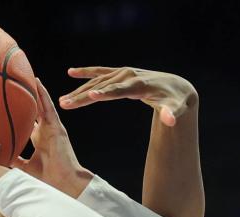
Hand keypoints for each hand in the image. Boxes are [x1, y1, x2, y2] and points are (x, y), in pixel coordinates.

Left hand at [14, 79, 92, 197]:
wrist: (64, 184)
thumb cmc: (47, 180)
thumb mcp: (24, 169)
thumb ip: (13, 161)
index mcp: (39, 141)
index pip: (27, 123)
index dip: (19, 114)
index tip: (8, 105)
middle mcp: (45, 132)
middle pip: (34, 110)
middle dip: (26, 98)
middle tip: (15, 83)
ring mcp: (52, 128)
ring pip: (41, 105)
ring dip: (34, 90)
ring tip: (25, 74)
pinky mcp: (57, 127)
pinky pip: (49, 107)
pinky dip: (43, 94)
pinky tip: (37, 82)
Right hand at [58, 66, 196, 126]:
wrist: (176, 86)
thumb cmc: (175, 101)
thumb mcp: (176, 108)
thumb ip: (172, 114)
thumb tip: (171, 120)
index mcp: (139, 85)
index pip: (120, 90)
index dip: (106, 93)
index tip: (91, 96)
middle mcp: (129, 76)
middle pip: (103, 86)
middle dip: (84, 95)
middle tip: (65, 104)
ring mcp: (124, 73)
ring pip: (98, 81)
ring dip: (80, 90)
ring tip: (63, 101)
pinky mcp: (121, 73)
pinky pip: (101, 73)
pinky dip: (86, 72)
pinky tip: (71, 72)